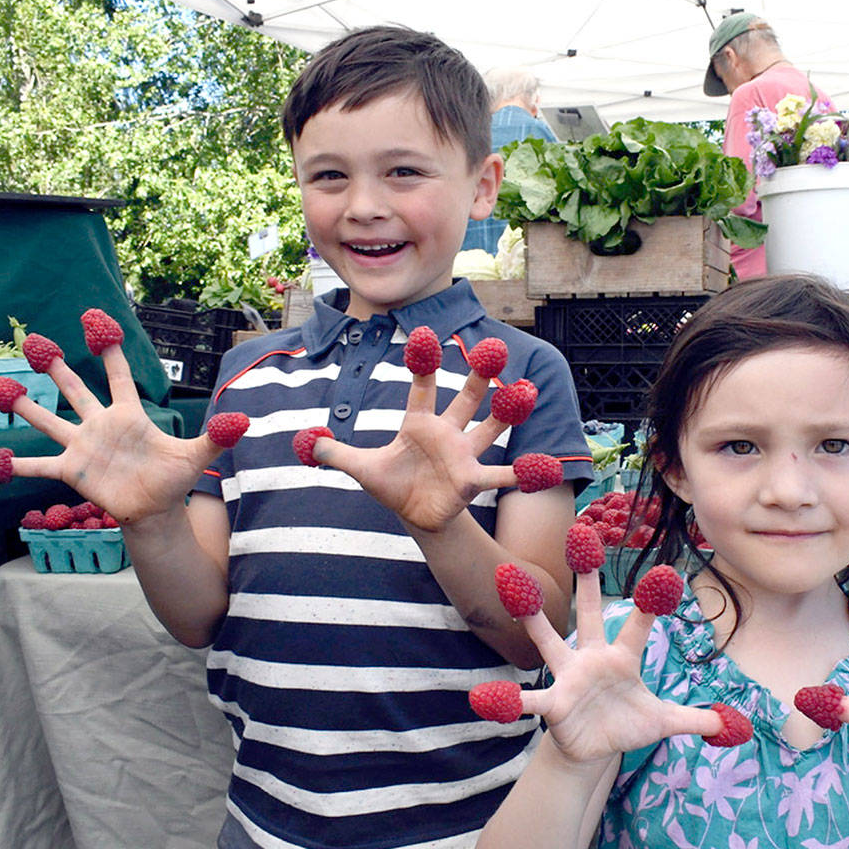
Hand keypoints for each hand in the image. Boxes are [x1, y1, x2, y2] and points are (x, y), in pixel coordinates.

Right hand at [0, 327, 232, 524]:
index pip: (119, 376)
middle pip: (74, 389)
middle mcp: (100, 425)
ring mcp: (82, 446)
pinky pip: (37, 466)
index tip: (98, 322)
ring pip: (48, 419)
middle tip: (34, 340)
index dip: (109, 351)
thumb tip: (243, 419)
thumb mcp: (197, 456)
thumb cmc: (173, 479)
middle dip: (56, 366)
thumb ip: (216, 436)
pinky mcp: (71, 471)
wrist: (154, 511)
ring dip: (24, 405)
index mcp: (129, 415)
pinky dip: (14, 465)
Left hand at [300, 347, 526, 532]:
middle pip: (465, 398)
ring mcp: (464, 455)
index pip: (421, 387)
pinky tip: (544, 469)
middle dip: (479, 375)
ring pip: (489, 428)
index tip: (424, 333)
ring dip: (508, 412)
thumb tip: (304, 440)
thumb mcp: (361, 468)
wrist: (415, 515)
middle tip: (493, 348)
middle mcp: (447, 433)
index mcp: (419, 423)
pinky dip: (521, 473)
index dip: (422, 363)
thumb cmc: (393, 485)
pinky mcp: (472, 481)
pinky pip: (500, 475)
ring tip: (526, 390)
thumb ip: (335, 452)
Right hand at [497, 565, 724, 764]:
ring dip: (530, 613)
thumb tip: (732, 723)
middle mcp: (591, 657)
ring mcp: (568, 677)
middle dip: (588, 575)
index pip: (640, 624)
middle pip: (590, 610)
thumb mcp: (662, 723)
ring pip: (547, 638)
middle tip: (581, 533)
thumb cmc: (624, 726)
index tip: (665, 572)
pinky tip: (483, 698)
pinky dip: (509, 700)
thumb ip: (693, 719)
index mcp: (622, 657)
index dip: (653, 601)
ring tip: (509, 580)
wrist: (591, 750)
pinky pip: (528, 699)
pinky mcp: (552, 705)